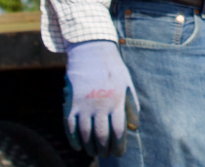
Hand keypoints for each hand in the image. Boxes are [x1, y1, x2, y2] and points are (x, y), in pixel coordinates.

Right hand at [62, 40, 138, 156]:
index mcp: (117, 100)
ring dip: (90, 147)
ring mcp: (84, 103)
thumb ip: (132, 107)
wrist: (91, 51)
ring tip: (94, 151)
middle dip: (104, 150)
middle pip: (102, 136)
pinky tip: (79, 146)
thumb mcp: (128, 85)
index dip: (118, 147)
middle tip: (106, 154)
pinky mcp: (71, 102)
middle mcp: (100, 104)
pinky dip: (74, 140)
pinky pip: (70, 126)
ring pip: (86, 134)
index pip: (118, 132)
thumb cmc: (113, 69)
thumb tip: (134, 128)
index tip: (118, 153)